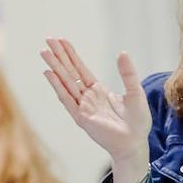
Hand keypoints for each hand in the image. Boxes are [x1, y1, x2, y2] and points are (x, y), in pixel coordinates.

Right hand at [41, 38, 151, 164]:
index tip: (61, 40)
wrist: (135, 143)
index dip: (71, 54)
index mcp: (98, 90)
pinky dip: (57, 86)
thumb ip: (127, 74)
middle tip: (48, 39)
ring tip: (44, 52)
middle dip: (59, 56)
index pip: (80, 69)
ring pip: (65, 82)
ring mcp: (82, 107)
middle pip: (70, 72)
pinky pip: (67, 99)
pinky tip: (49, 73)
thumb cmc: (137, 121)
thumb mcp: (134, 92)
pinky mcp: (81, 117)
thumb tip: (122, 53)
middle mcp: (87, 97)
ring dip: (55, 67)